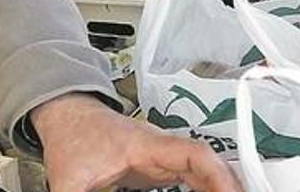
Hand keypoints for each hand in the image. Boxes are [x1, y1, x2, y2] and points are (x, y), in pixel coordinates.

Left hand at [32, 93, 241, 191]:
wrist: (66, 115)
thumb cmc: (73, 135)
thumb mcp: (70, 179)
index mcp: (147, 145)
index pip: (195, 154)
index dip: (219, 174)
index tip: (233, 190)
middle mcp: (161, 148)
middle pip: (208, 163)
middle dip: (229, 183)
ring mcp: (162, 156)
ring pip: (204, 170)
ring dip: (220, 185)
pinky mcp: (158, 166)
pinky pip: (193, 177)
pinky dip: (208, 187)